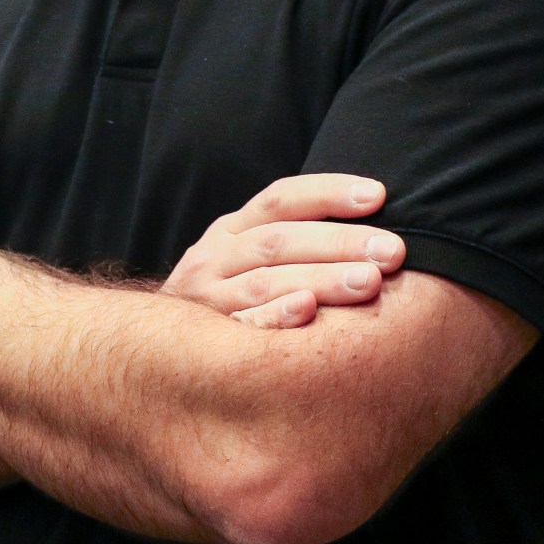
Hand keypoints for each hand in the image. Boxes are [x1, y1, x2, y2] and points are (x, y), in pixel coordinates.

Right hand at [163, 174, 404, 328]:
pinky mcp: (201, 341)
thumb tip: (374, 232)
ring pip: (266, 281)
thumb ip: (293, 243)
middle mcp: (216, 256)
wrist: (151, 350)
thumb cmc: (227, 300)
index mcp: (232, 230)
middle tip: (392, 251)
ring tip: (369, 283)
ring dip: (320, 279)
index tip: (378, 195)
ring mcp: (206, 298)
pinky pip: (240, 328)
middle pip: (280, 240)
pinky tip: (306, 313)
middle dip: (340, 242)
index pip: (281, 198)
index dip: (328, 192)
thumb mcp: (246, 260)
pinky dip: (272, 319)